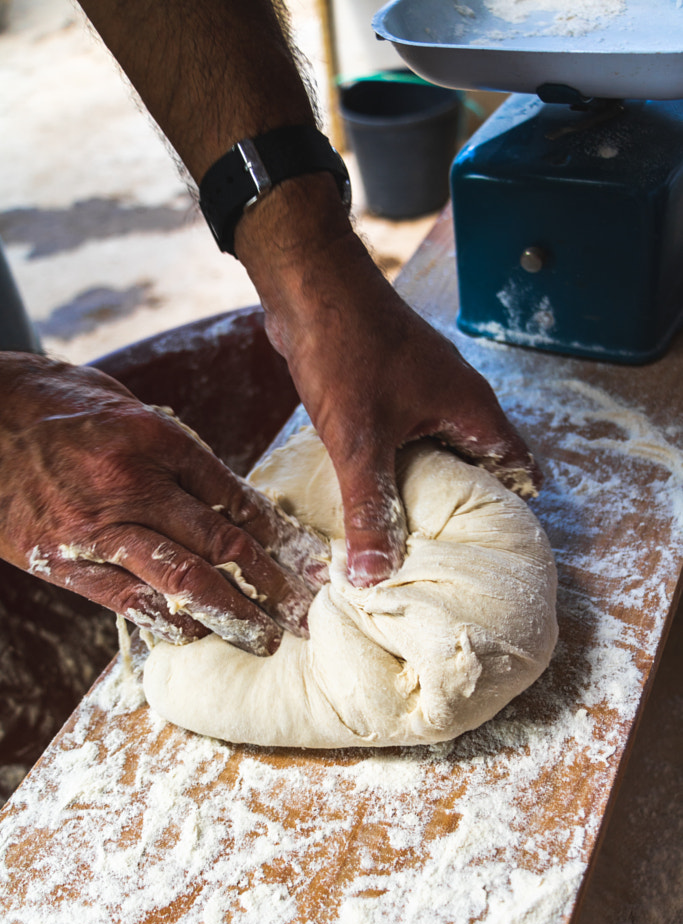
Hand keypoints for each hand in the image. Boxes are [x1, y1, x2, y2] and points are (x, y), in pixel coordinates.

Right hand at [0, 354, 328, 651]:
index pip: (233, 494)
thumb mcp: (122, 406)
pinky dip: (166, 619)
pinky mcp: (63, 560)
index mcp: (152, 439)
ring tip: (263, 638)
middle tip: (303, 612)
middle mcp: (132, 485)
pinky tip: (196, 632)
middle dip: (269, 582)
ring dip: (230, 614)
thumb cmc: (53, 404)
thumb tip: (220, 491)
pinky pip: (125, 599)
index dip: (275, 532)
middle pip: (219, 542)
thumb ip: (171, 449)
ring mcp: (97, 527)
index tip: (303, 558)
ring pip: (181, 579)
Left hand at [237, 176, 539, 587]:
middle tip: (449, 554)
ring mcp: (426, 388)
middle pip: (479, 464)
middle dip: (464, 508)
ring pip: (441, 448)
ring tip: (413, 534)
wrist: (311, 285)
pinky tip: (377, 489)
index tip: (495, 550)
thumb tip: (372, 575)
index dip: (511, 510)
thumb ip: (369, 508)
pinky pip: (409, 434)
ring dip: (428, 485)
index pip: (516, 467)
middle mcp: (458, 398)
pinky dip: (400, 462)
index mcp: (472, 409)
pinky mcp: (393, 384)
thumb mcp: (359, 442)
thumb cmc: (347, 350)